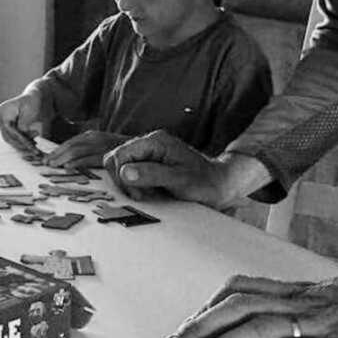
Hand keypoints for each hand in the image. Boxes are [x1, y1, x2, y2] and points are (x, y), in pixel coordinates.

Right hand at [0, 90, 42, 150]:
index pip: (9, 129)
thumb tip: (20, 136)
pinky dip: (20, 141)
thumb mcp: (30, 112)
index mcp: (4, 110)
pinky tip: (30, 142)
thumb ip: (24, 124)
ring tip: (34, 144)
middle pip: (8, 135)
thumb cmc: (32, 102)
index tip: (30, 146)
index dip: (20, 138)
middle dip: (21, 143)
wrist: (31, 98)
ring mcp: (0, 122)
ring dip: (21, 143)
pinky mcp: (4, 126)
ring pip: (9, 138)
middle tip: (34, 148)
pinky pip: (11, 137)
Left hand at [45, 130, 128, 167]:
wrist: (141, 149)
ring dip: (63, 158)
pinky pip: (90, 159)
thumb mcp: (101, 146)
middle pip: (71, 146)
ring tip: (52, 165)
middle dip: (57, 154)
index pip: (70, 143)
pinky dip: (78, 162)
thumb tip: (68, 159)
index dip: (57, 150)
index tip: (46, 158)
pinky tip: (68, 167)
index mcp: (92, 136)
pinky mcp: (108, 155)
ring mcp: (102, 146)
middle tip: (45, 163)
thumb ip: (87, 150)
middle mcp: (96, 138)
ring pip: (78, 151)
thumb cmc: (119, 151)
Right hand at [103, 130, 268, 207]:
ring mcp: (150, 152)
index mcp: (156, 141)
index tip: (137, 194)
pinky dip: (134, 184)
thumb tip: (125, 172)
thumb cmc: (204, 182)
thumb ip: (151, 174)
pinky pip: (131, 171)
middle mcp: (150, 143)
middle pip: (116, 157)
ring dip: (128, 183)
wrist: (220, 184)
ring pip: (121, 165)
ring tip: (147, 194)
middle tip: (140, 195)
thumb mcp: (179, 180)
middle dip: (123, 180)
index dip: (122, 176)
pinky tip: (149, 192)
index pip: (121, 154)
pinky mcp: (150, 162)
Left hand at [160, 274, 337, 337]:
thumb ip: (305, 302)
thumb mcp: (337, 297)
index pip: (241, 289)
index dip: (208, 306)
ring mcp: (321, 323)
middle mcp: (304, 302)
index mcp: (302, 291)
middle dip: (198, 326)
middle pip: (237, 305)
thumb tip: (273, 309)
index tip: (184, 326)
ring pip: (256, 327)